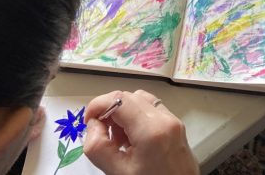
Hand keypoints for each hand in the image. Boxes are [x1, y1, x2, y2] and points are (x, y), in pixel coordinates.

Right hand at [83, 90, 197, 174]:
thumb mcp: (118, 172)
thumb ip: (98, 147)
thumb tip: (92, 125)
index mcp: (152, 130)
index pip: (118, 99)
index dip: (97, 106)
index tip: (88, 121)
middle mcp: (166, 120)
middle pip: (129, 97)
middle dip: (110, 111)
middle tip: (102, 134)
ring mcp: (174, 121)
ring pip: (141, 100)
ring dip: (123, 113)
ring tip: (118, 140)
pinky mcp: (176, 126)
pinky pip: (152, 110)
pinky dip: (136, 118)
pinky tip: (132, 140)